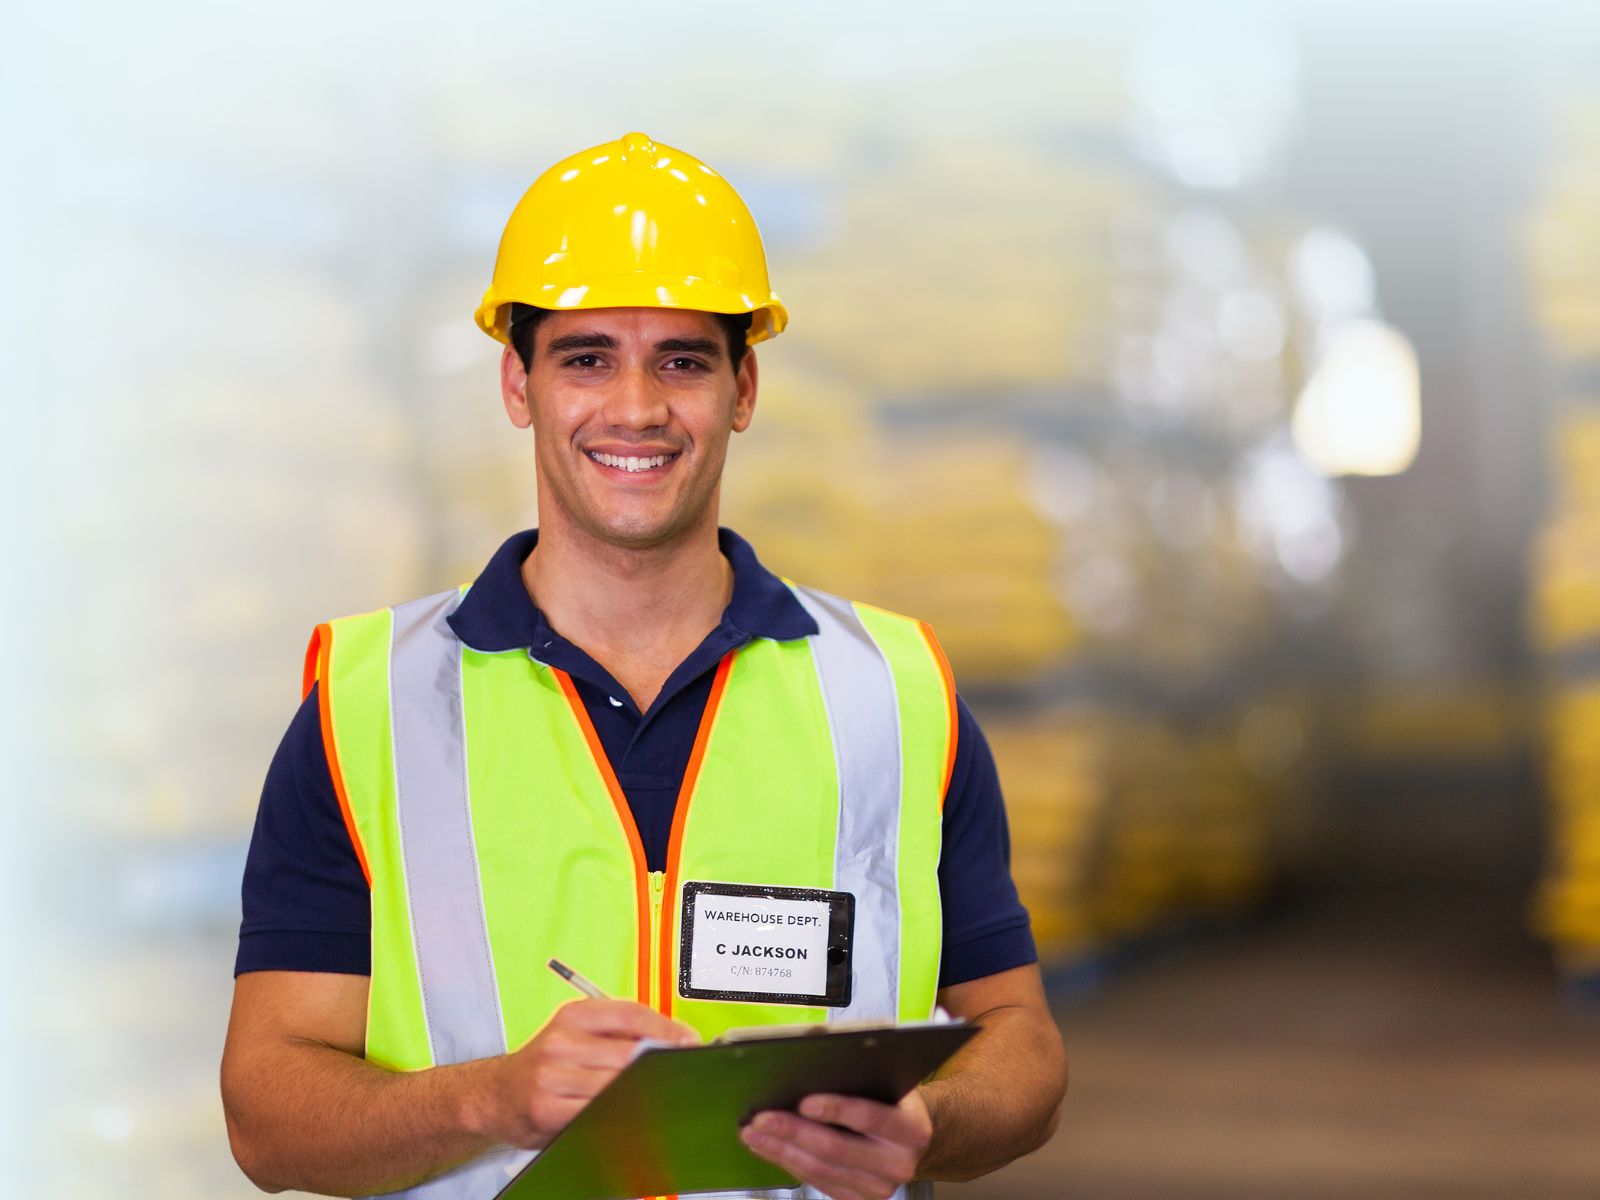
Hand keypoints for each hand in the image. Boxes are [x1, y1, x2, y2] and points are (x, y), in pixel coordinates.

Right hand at [476, 999, 698, 1149]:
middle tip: (679, 1070)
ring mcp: (552, 1076)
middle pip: (627, 1052)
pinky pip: (596, 1112)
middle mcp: (562, 1041)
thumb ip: (618, 1033)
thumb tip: (673, 1038)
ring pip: (615, 1085)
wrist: (496, 1094)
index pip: (629, 1013)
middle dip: (658, 1064)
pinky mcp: (548, 1108)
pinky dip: (618, 1114)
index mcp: (574, 1015)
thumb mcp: (575, 1034)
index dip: (665, 1027)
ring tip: (658, 1093)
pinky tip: (629, 1113)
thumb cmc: (545, 1064)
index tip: (687, 1040)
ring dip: (642, 1092)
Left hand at [739, 1088, 932, 1199]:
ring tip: (754, 1133)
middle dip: (793, 1132)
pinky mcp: (858, 1199)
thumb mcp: (888, 1084)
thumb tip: (808, 1068)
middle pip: (836, 1149)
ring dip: (781, 1151)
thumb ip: (859, 1080)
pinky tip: (769, 1148)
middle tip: (762, 1118)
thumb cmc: (894, 1102)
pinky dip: (789, 1164)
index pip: (870, 1118)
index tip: (803, 1102)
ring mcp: (877, 1188)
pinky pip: (817, 1182)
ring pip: (820, 1170)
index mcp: (911, 1129)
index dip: (836, 1109)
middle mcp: (898, 1163)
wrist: (913, 1141)